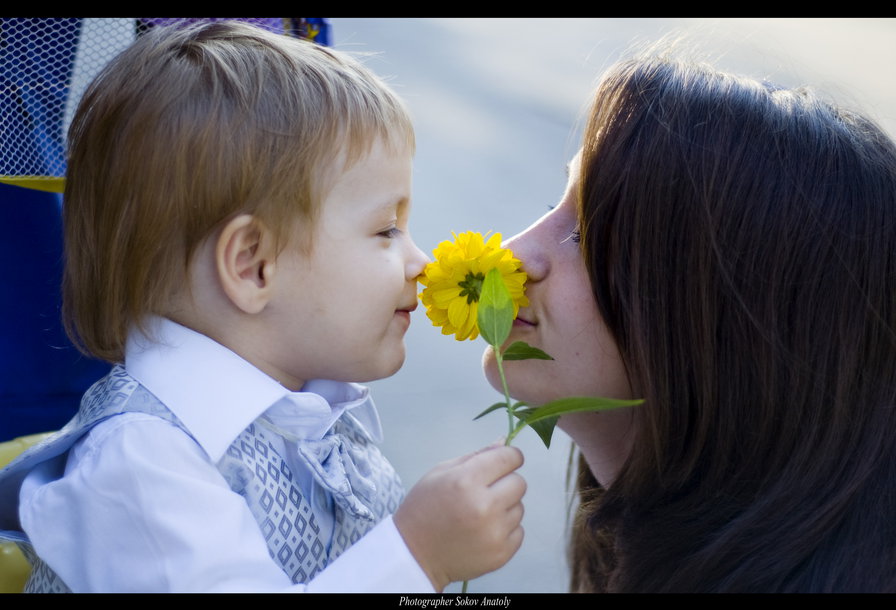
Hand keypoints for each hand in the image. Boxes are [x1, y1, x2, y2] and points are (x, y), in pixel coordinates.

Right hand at [393, 443, 525, 591]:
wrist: (414, 555)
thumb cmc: (424, 508)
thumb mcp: (440, 473)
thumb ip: (476, 456)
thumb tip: (505, 442)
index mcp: (466, 481)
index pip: (509, 457)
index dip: (510, 456)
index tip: (505, 461)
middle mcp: (484, 506)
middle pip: (519, 482)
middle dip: (506, 482)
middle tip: (487, 491)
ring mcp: (494, 533)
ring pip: (519, 507)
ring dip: (505, 507)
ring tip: (480, 514)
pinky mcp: (501, 553)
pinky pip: (518, 531)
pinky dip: (505, 529)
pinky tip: (483, 531)